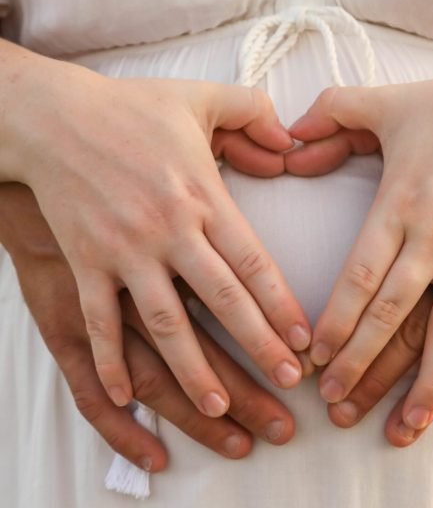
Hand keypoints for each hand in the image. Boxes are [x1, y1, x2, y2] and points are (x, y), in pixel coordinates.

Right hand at [0, 42, 310, 413]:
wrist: (52, 115)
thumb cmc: (131, 109)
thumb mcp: (200, 98)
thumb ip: (253, 113)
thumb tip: (291, 142)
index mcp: (203, 195)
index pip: (254, 262)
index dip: (283, 305)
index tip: (306, 340)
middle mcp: (169, 229)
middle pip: (222, 301)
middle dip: (259, 346)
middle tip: (290, 384)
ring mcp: (124, 250)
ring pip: (166, 323)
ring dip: (194, 370)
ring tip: (220, 409)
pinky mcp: (85, 262)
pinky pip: (100, 320)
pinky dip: (110, 360)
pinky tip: (127, 396)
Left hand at [290, 59, 432, 432]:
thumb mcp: (392, 102)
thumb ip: (335, 111)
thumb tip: (289, 130)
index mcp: (401, 205)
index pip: (360, 276)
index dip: (336, 321)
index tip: (315, 357)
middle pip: (393, 314)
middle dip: (362, 363)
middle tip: (334, 401)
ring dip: (429, 381)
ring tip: (405, 425)